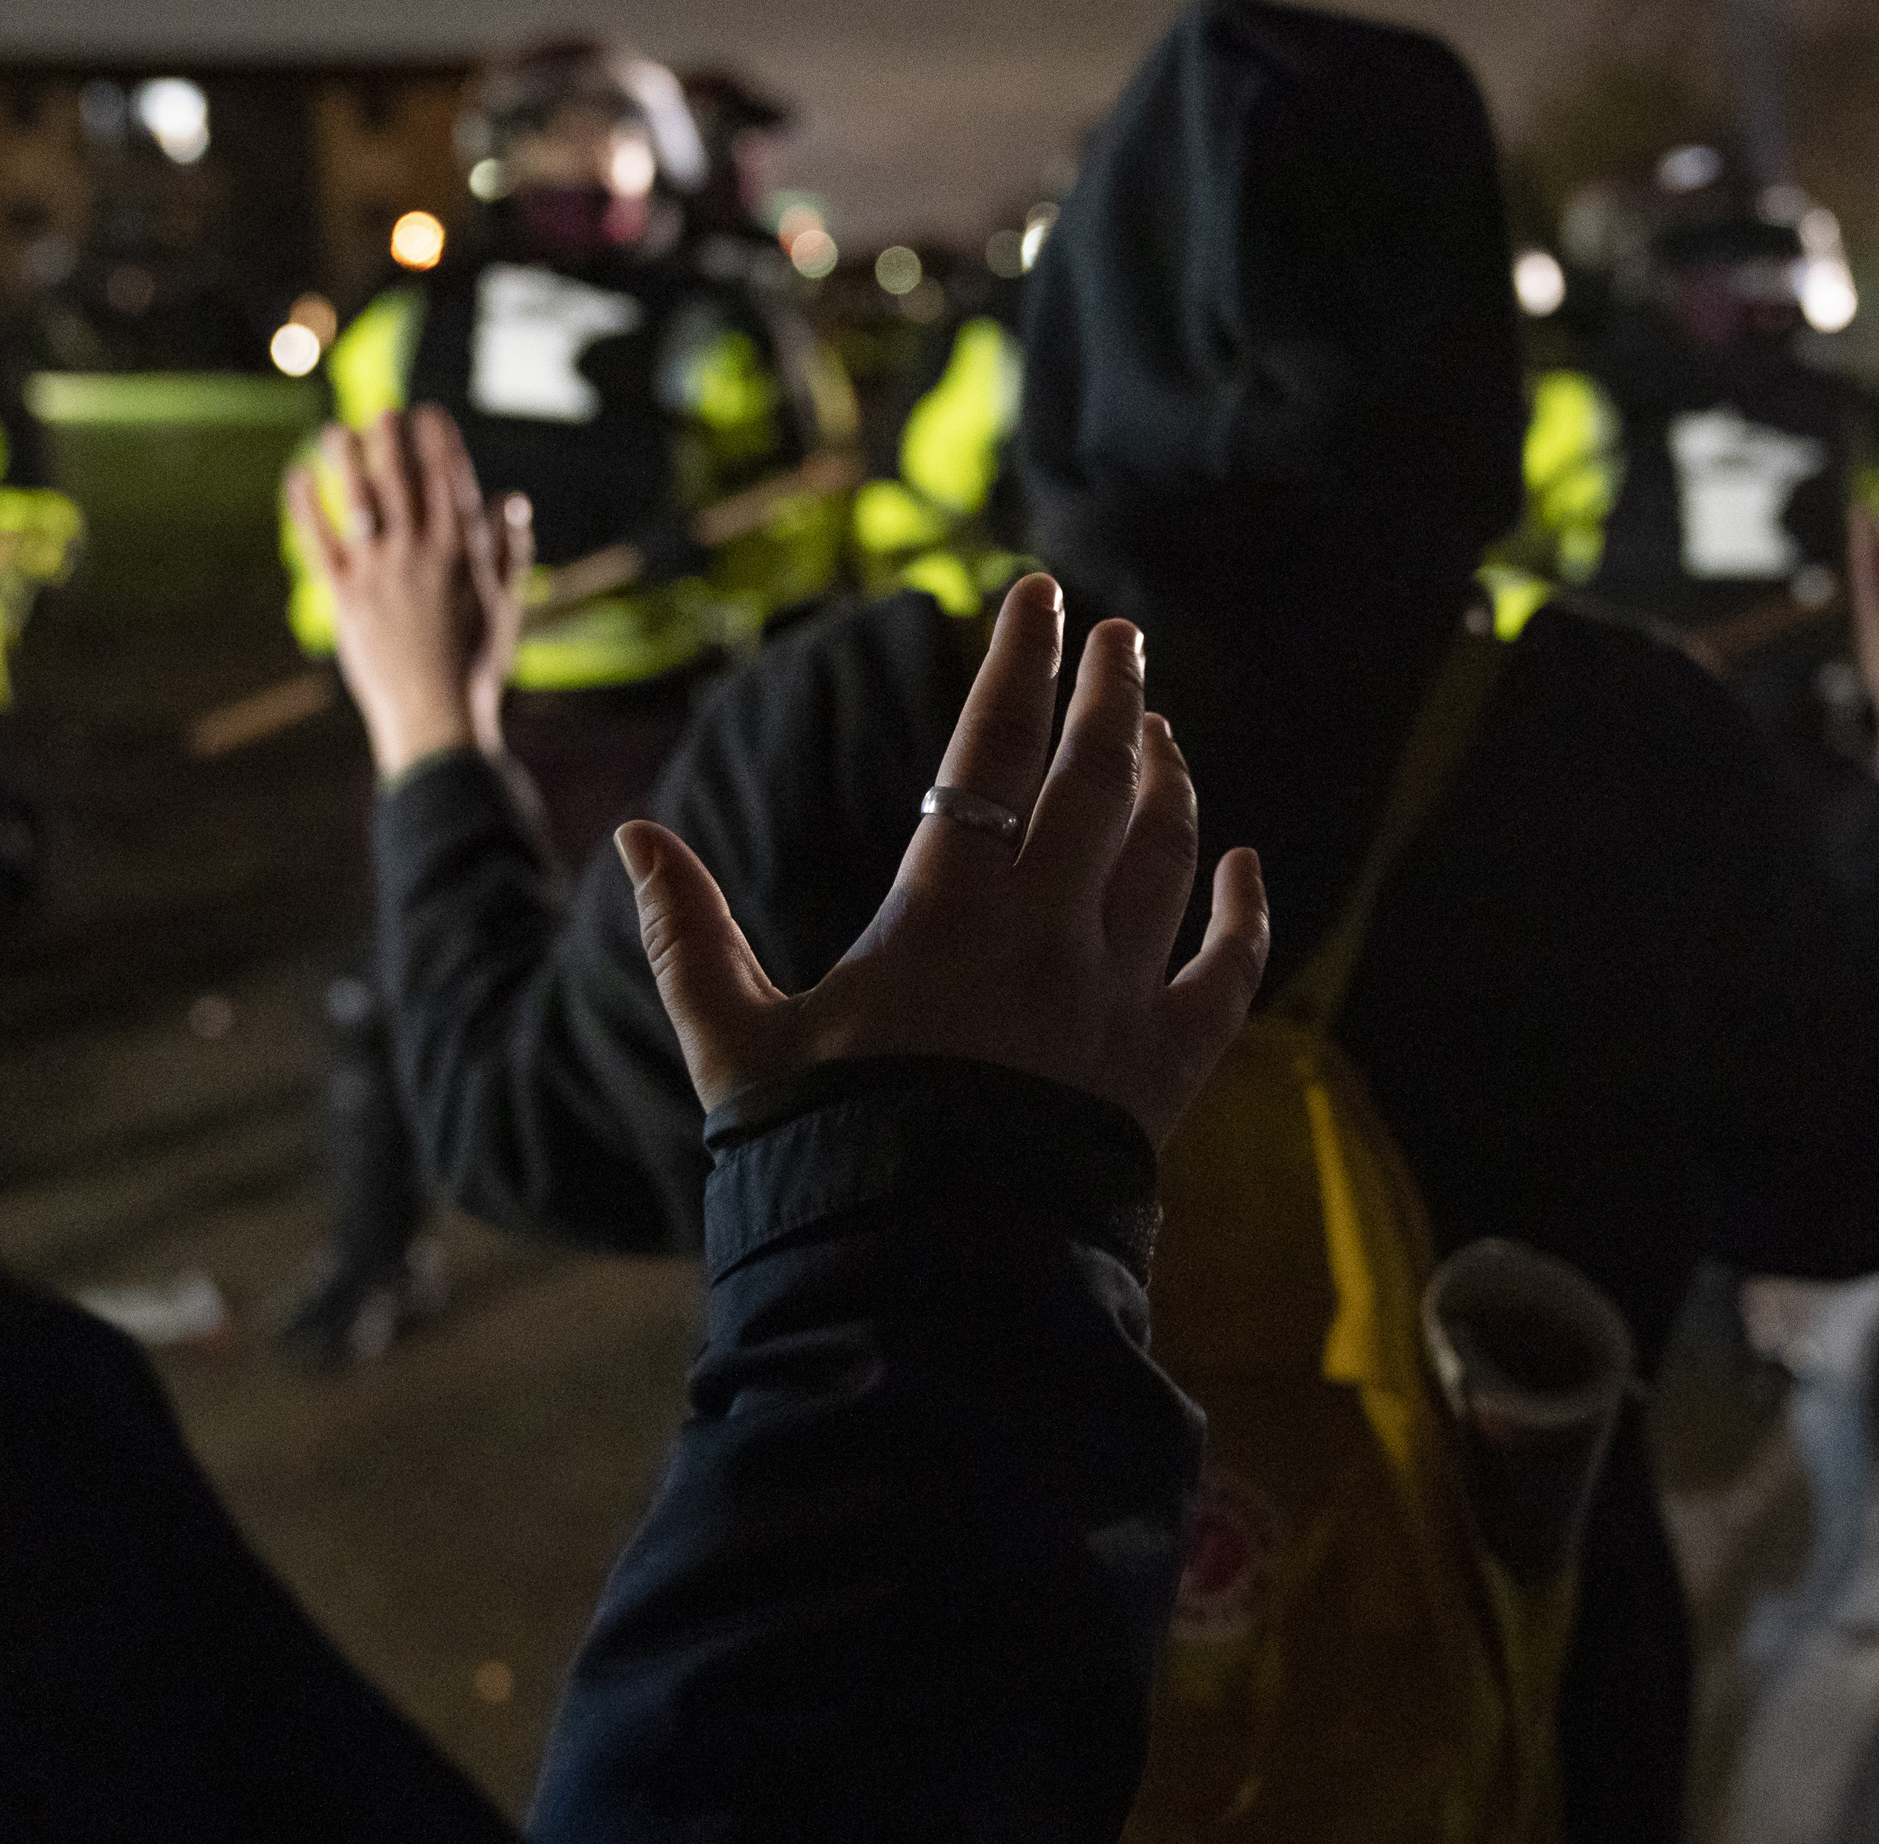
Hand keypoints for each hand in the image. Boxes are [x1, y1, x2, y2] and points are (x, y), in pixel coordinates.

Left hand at [285, 407, 534, 779]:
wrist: (435, 713)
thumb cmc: (476, 665)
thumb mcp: (504, 605)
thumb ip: (508, 552)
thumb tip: (513, 502)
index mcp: (463, 552)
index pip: (450, 481)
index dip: (439, 442)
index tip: (430, 415)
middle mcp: (420, 552)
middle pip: (402, 479)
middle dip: (392, 438)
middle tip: (384, 411)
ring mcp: (380, 571)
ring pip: (360, 499)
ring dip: (348, 459)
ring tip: (339, 431)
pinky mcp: (346, 595)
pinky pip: (320, 540)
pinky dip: (307, 507)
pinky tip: (298, 478)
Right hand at [616, 572, 1271, 1143]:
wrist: (923, 1282)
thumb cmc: (820, 1157)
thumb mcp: (734, 1045)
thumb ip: (687, 936)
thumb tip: (635, 838)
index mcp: (945, 914)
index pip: (993, 750)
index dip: (1017, 662)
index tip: (1036, 595)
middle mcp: (1047, 939)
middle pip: (1099, 781)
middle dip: (1110, 694)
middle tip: (1118, 637)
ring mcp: (1115, 1003)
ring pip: (1167, 855)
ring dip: (1170, 780)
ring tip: (1159, 731)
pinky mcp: (1162, 1073)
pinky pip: (1224, 973)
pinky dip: (1241, 912)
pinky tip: (1243, 866)